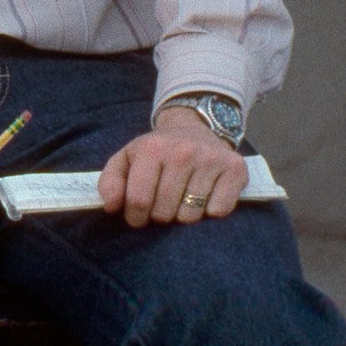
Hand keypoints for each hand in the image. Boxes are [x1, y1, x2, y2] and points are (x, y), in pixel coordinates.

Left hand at [97, 115, 248, 226]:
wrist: (194, 128)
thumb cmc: (157, 151)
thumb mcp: (127, 158)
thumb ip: (110, 181)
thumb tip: (111, 207)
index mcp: (151, 148)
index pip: (139, 200)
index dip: (135, 217)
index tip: (137, 217)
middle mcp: (183, 152)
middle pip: (165, 212)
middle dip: (159, 217)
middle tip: (162, 206)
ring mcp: (211, 160)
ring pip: (191, 215)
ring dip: (184, 215)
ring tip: (182, 200)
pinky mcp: (234, 169)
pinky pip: (219, 211)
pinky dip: (211, 212)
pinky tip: (205, 197)